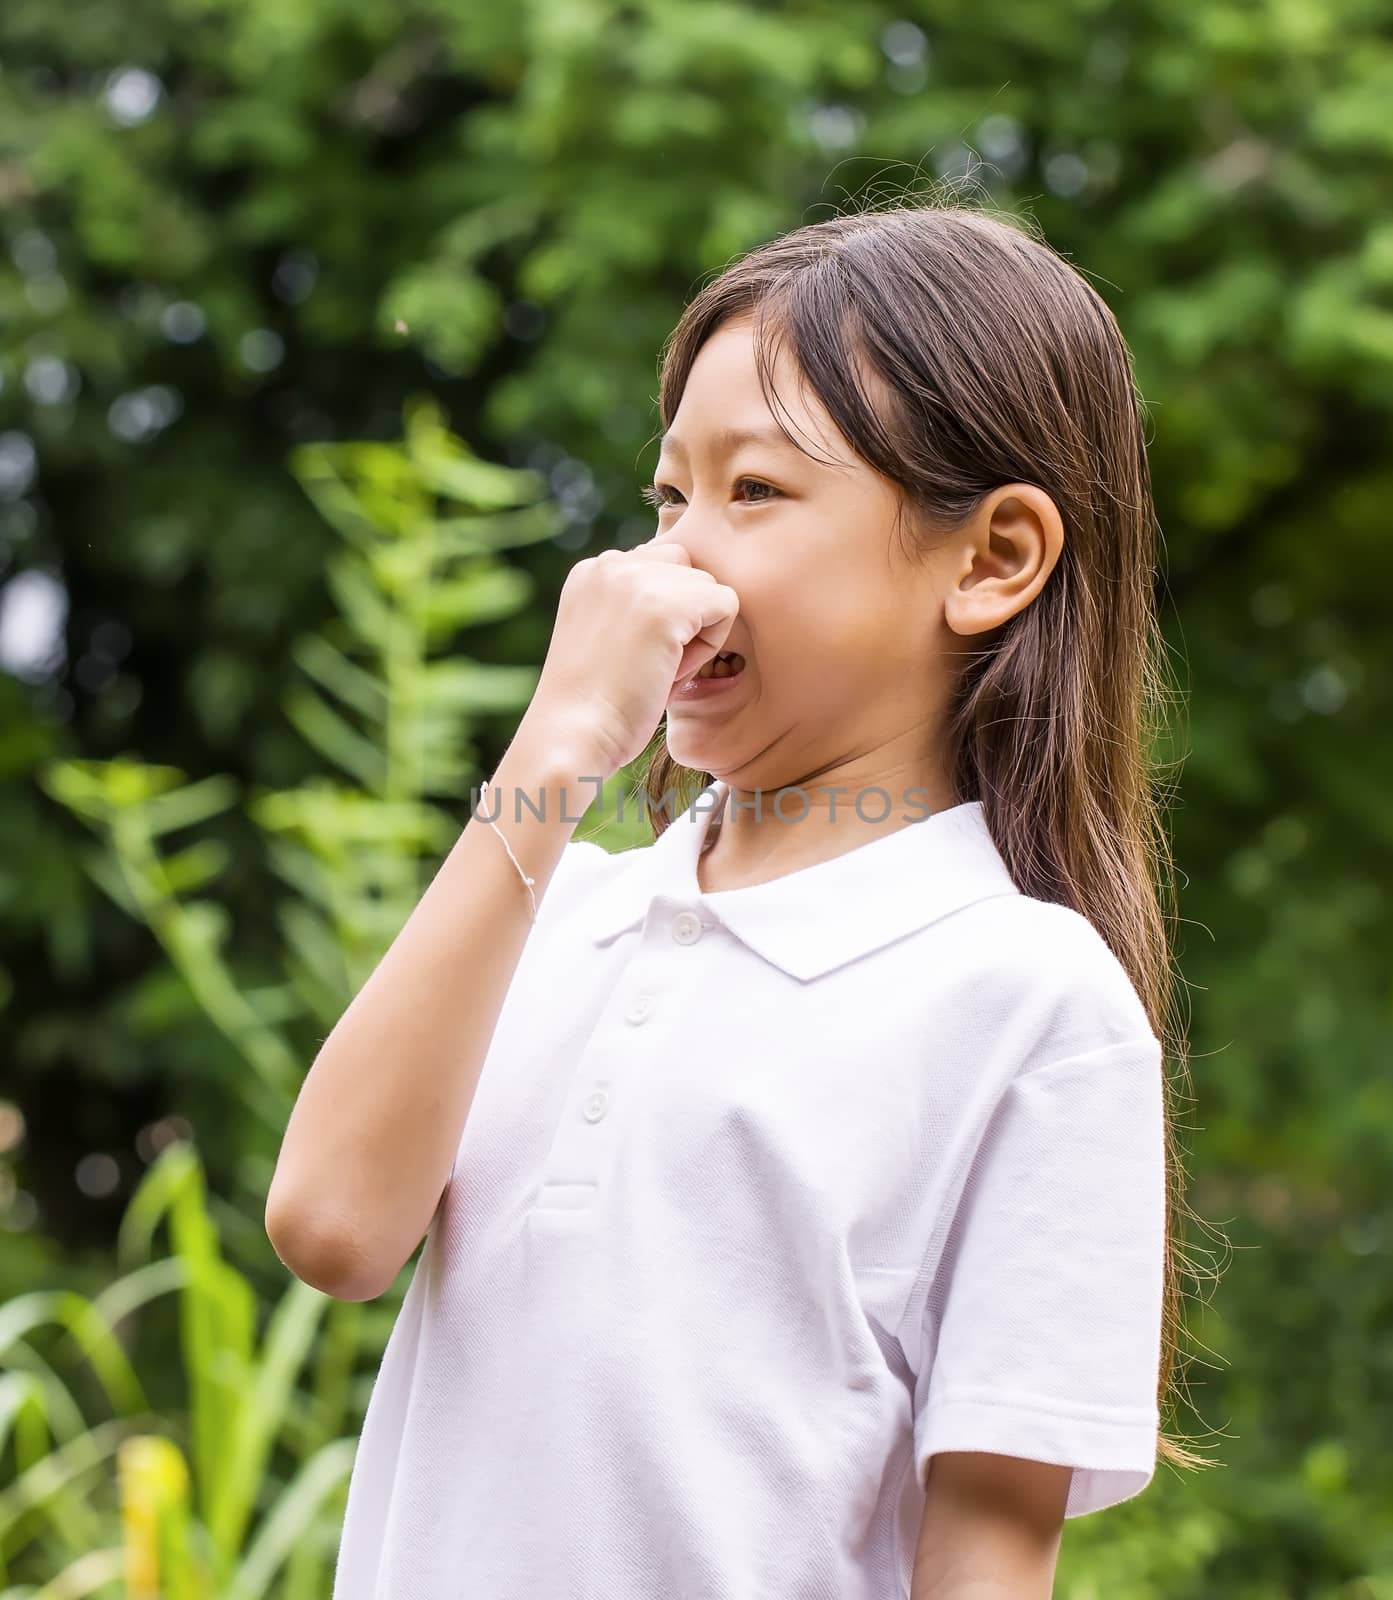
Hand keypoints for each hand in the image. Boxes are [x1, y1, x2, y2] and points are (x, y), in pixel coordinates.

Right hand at [521, 539, 739, 780]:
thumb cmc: (594, 707)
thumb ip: (634, 607)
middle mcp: (609, 563)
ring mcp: (637, 579)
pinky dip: (711, 645)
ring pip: (707, 586)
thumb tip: (689, 596)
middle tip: (650, 662)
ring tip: (657, 669)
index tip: (633, 653)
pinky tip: (673, 671)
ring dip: (696, 631)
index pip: (659, 564)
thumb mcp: (606, 637)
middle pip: (686, 566)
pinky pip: (726, 605)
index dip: (662, 613)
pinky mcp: (668, 604)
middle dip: (683, 613)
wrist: (571, 737)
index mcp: (592, 570)